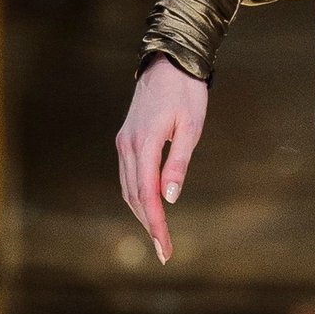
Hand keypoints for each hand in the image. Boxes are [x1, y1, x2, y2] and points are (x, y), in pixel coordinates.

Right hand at [115, 54, 208, 263]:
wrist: (169, 62)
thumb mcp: (191, 127)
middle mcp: (127, 146)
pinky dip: (137, 196)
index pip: (147, 195)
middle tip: (165, 251)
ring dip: (141, 214)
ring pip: (128, 188)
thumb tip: (169, 198)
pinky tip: (148, 207)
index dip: (156, 225)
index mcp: (144, 144)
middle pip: (134, 197)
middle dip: (149, 226)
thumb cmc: (186, 93)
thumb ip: (178, 162)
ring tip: (158, 235)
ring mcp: (123, 142)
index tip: (165, 248)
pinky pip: (128, 176)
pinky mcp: (126, 139)